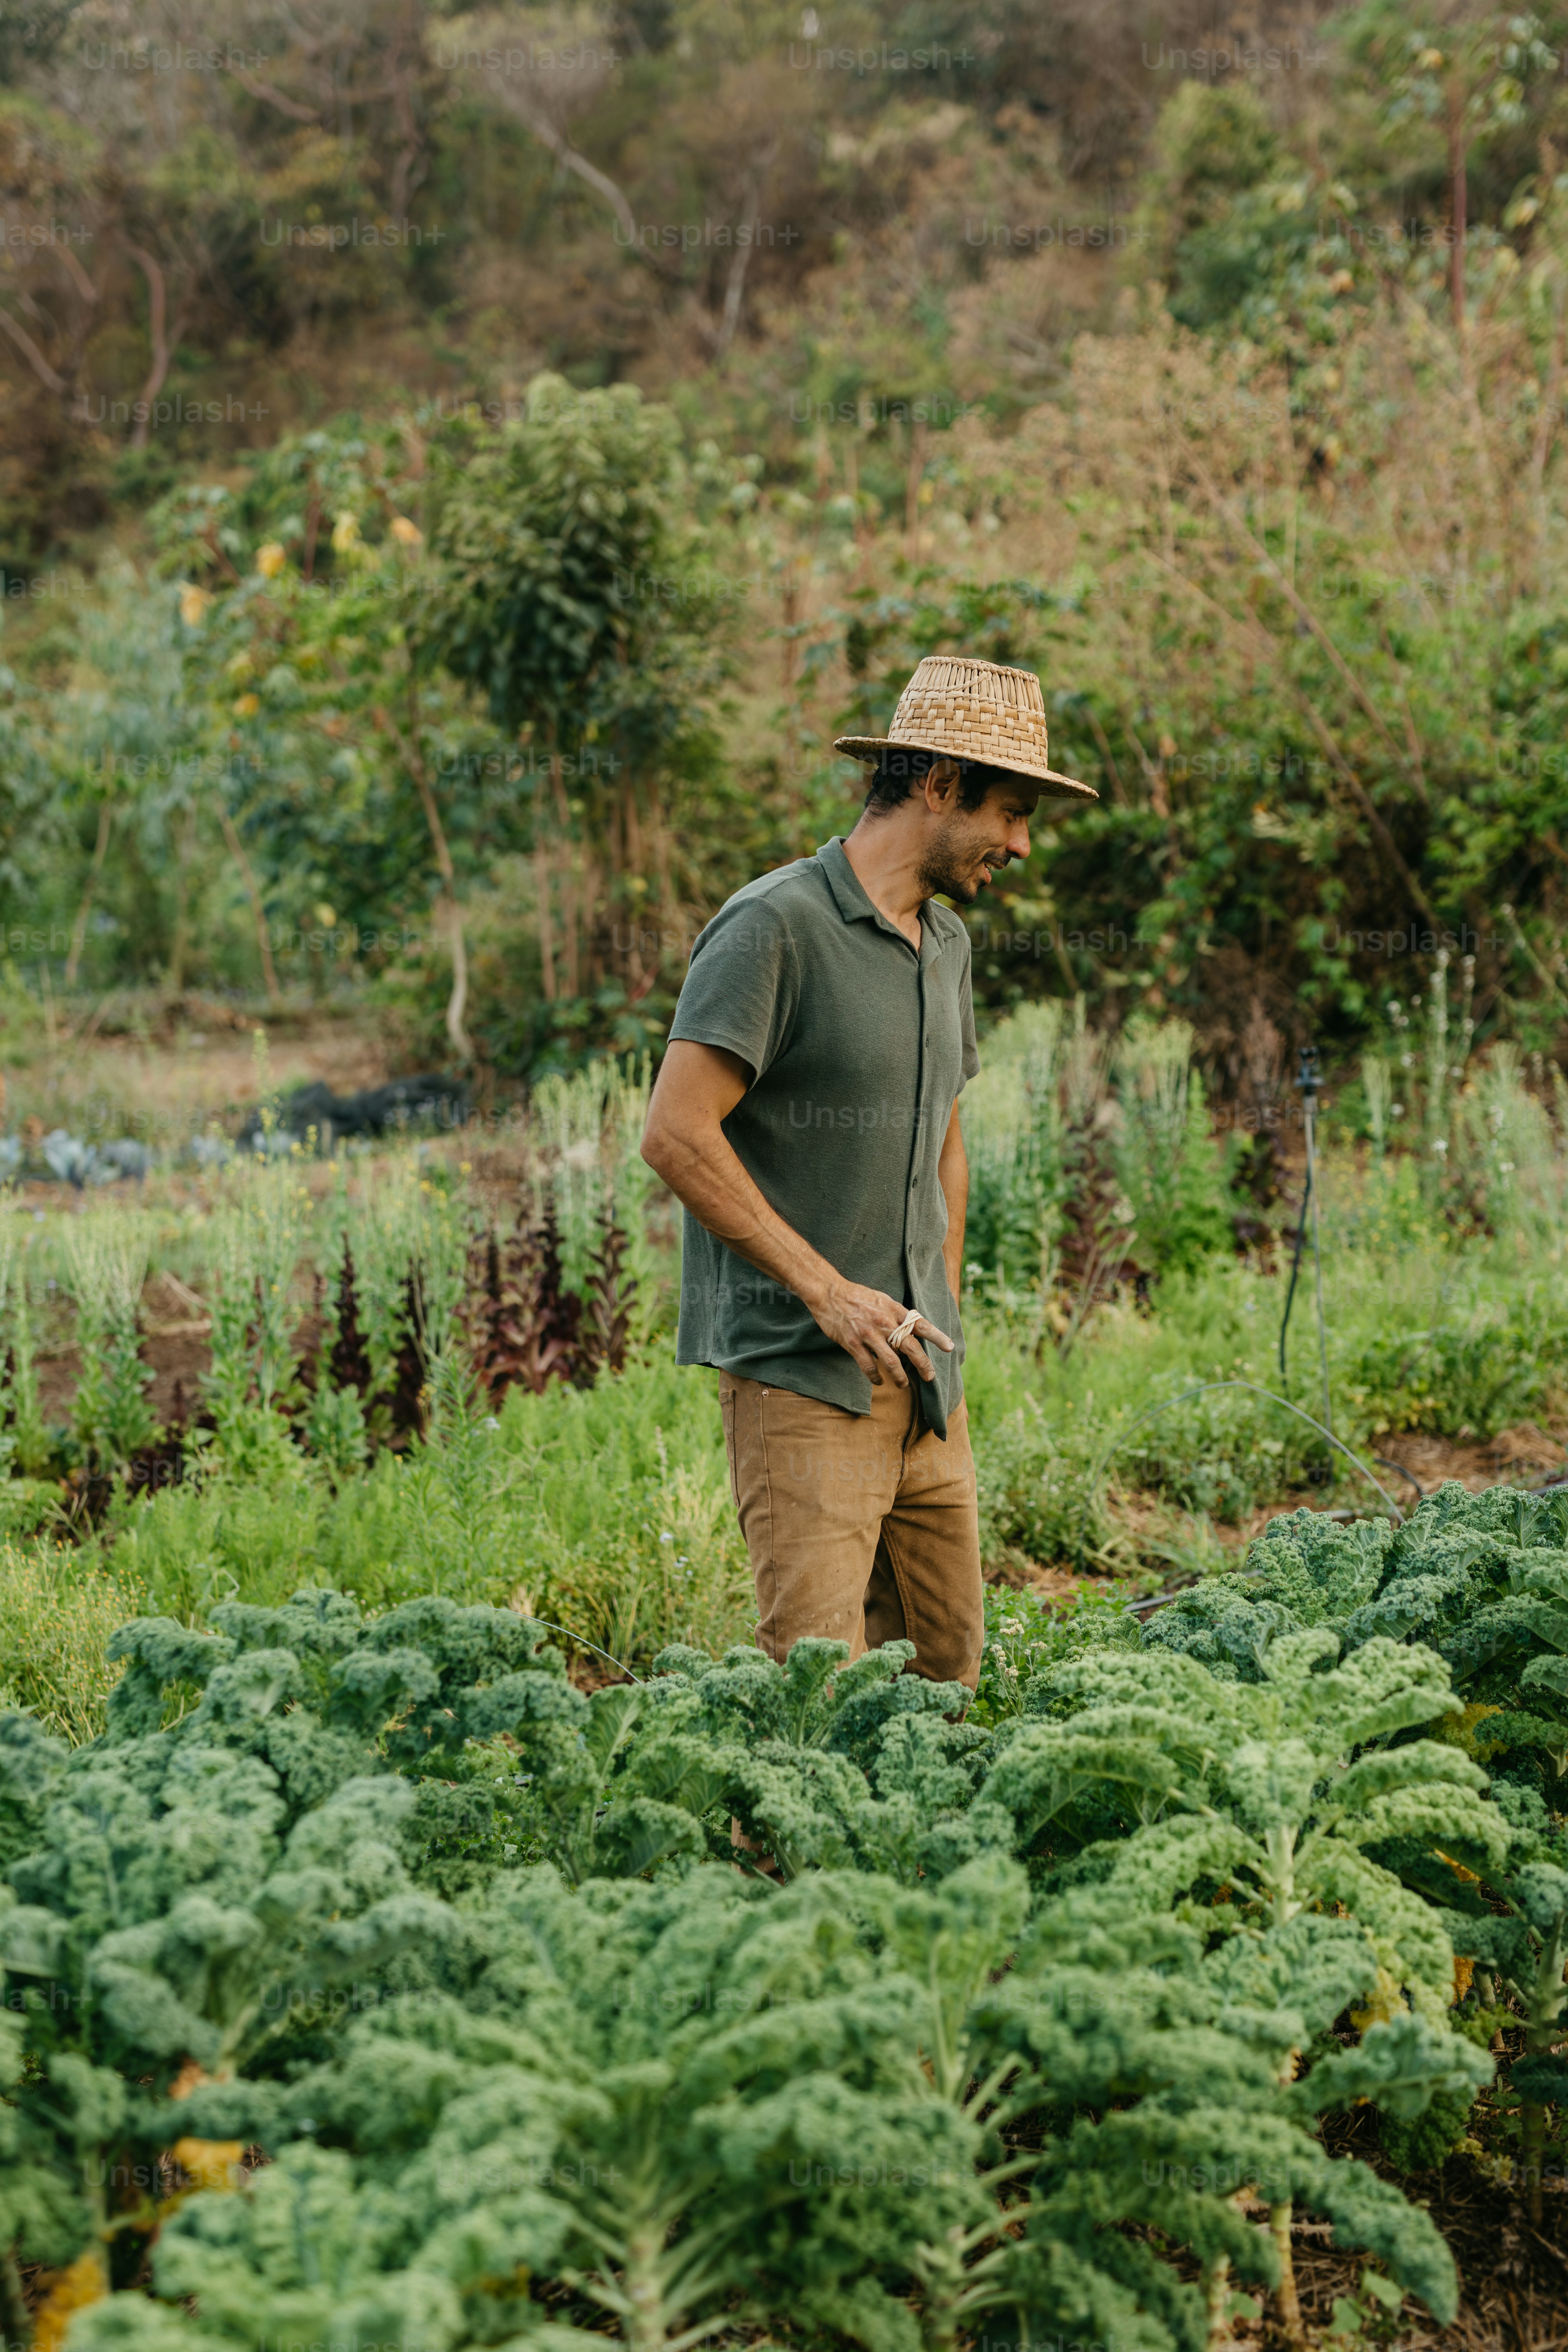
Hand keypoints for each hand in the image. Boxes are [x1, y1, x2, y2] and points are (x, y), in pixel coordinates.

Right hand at [807, 1275, 954, 1387]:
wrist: (829, 1293)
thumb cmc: (857, 1296)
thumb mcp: (882, 1299)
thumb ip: (896, 1314)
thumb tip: (912, 1327)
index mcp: (893, 1310)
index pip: (920, 1324)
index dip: (936, 1336)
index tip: (949, 1347)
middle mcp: (884, 1323)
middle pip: (910, 1347)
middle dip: (923, 1364)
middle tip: (930, 1376)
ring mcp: (868, 1334)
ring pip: (891, 1361)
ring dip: (900, 1376)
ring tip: (903, 1384)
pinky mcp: (853, 1344)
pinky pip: (868, 1366)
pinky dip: (875, 1377)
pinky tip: (879, 1381)